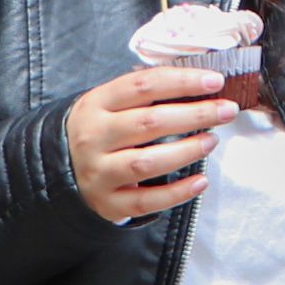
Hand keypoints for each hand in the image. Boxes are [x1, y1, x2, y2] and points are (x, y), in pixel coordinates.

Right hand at [65, 66, 239, 223]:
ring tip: (212, 141)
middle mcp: (94, 137)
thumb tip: (200, 84)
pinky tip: (201, 181)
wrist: (58, 168)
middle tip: (226, 111)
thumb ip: (146, 93)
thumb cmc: (99, 130)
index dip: (182, 81)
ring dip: (186, 151)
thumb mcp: (109, 104)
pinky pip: (146, 201)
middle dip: (195, 115)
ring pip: (147, 162)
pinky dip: (177, 192)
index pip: (143, 86)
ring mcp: (99, 172)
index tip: (215, 81)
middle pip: (149, 123)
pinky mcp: (107, 202)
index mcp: (96, 104)